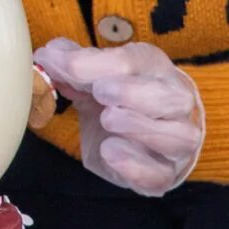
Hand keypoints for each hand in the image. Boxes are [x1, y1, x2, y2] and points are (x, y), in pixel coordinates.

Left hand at [32, 37, 204, 195]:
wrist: (142, 137)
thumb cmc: (118, 100)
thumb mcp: (95, 77)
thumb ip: (73, 65)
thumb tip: (50, 55)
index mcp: (154, 69)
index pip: (132, 62)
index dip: (93, 63)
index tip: (59, 65)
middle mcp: (176, 103)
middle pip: (168, 97)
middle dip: (132, 93)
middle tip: (101, 93)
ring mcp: (178, 142)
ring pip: (177, 136)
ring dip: (140, 127)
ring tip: (108, 120)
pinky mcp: (165, 173)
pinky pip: (160, 173)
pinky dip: (135, 165)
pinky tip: (110, 151)